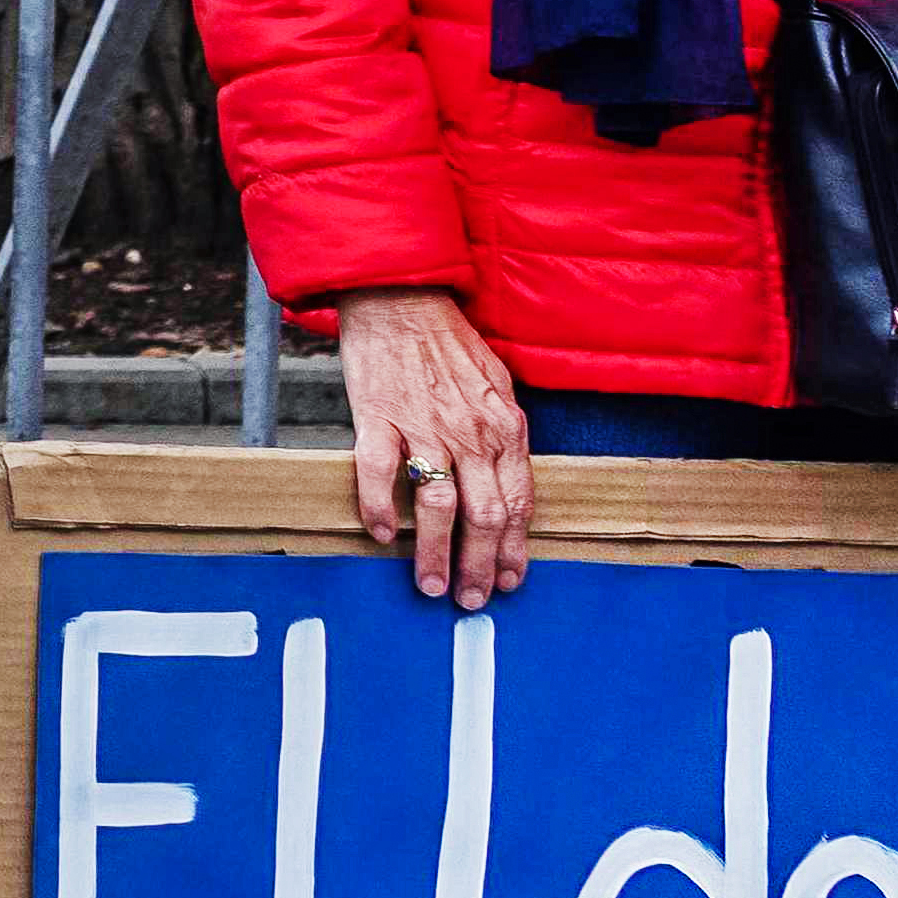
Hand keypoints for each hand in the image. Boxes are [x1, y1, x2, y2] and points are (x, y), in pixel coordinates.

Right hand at [331, 285, 529, 606]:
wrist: (401, 298)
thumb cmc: (448, 342)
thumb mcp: (497, 386)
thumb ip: (503, 436)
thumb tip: (504, 485)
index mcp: (506, 427)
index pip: (518, 502)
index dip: (514, 548)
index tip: (509, 579)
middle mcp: (472, 432)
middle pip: (484, 515)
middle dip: (479, 566)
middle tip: (471, 599)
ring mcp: (425, 426)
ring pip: (437, 506)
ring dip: (434, 554)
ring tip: (429, 585)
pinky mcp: (380, 417)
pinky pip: (379, 475)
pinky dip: (380, 509)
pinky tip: (380, 533)